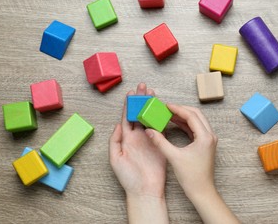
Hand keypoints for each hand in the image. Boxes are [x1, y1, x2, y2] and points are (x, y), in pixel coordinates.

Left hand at [109, 83, 167, 223]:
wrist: (145, 190)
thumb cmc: (128, 178)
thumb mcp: (116, 159)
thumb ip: (115, 141)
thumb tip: (118, 125)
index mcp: (126, 139)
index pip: (127, 118)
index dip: (129, 105)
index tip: (131, 92)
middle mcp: (137, 137)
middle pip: (139, 114)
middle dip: (140, 100)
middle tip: (143, 86)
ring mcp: (149, 139)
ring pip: (150, 118)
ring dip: (151, 105)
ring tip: (152, 93)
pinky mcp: (160, 143)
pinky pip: (160, 127)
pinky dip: (161, 117)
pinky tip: (162, 108)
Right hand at [146, 104, 238, 223]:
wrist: (202, 191)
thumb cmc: (191, 177)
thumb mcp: (173, 157)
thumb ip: (160, 142)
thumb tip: (149, 130)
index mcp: (205, 137)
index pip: (191, 115)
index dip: (177, 109)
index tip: (166, 105)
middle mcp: (210, 136)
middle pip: (196, 114)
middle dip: (181, 109)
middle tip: (167, 108)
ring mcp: (209, 140)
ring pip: (197, 120)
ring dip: (183, 116)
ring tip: (169, 114)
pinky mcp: (205, 144)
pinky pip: (196, 128)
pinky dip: (186, 124)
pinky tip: (175, 123)